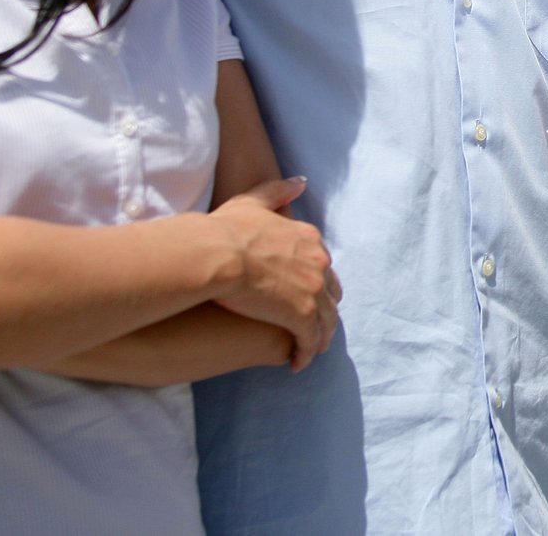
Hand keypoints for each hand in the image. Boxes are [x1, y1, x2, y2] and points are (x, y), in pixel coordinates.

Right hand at [207, 178, 340, 370]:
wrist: (217, 254)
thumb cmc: (225, 230)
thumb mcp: (253, 201)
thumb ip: (277, 191)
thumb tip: (300, 183)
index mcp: (309, 239)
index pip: (322, 266)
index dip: (315, 282)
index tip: (307, 295)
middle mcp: (319, 264)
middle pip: (330, 294)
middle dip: (324, 310)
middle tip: (313, 326)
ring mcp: (313, 290)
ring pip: (325, 321)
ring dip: (319, 337)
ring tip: (309, 350)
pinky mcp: (302, 315)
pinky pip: (310, 340)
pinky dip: (306, 353)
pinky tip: (298, 363)